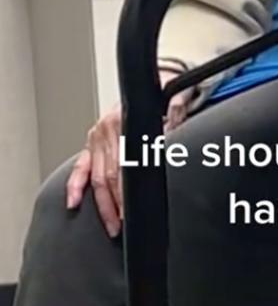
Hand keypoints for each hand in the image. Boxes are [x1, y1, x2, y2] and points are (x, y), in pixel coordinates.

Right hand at [66, 70, 191, 236]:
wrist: (155, 80)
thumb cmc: (165, 92)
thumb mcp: (175, 98)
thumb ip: (176, 112)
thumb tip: (175, 131)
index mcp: (123, 120)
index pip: (122, 164)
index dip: (126, 190)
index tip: (133, 208)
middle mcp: (105, 129)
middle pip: (108, 175)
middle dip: (115, 204)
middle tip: (123, 225)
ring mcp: (96, 137)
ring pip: (95, 177)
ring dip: (102, 204)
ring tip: (112, 225)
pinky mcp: (91, 142)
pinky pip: (80, 167)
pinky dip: (75, 186)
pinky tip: (73, 203)